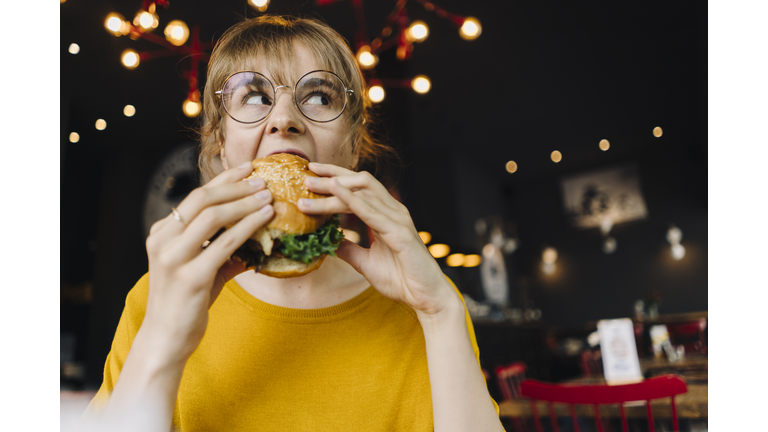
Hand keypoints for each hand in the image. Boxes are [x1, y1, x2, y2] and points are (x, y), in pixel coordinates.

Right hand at [143, 162, 273, 363]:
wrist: (166, 339)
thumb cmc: (185, 303)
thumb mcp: (201, 269)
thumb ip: (223, 250)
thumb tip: (257, 234)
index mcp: (162, 233)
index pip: (195, 196)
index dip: (224, 180)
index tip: (248, 169)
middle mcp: (163, 240)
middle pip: (202, 199)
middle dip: (236, 187)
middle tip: (262, 181)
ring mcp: (174, 258)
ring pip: (213, 217)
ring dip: (245, 204)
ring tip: (268, 197)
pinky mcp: (190, 277)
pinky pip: (224, 244)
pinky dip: (248, 227)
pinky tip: (265, 220)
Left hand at [298, 163, 456, 316]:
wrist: (425, 297)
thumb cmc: (402, 279)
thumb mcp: (365, 262)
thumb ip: (349, 249)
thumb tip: (328, 242)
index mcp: (387, 215)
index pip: (359, 188)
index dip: (335, 178)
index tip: (311, 174)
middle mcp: (393, 211)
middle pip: (360, 182)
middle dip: (332, 175)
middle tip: (305, 175)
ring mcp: (398, 219)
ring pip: (362, 193)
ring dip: (334, 188)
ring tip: (311, 185)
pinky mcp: (399, 232)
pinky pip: (371, 211)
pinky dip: (352, 199)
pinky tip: (335, 190)